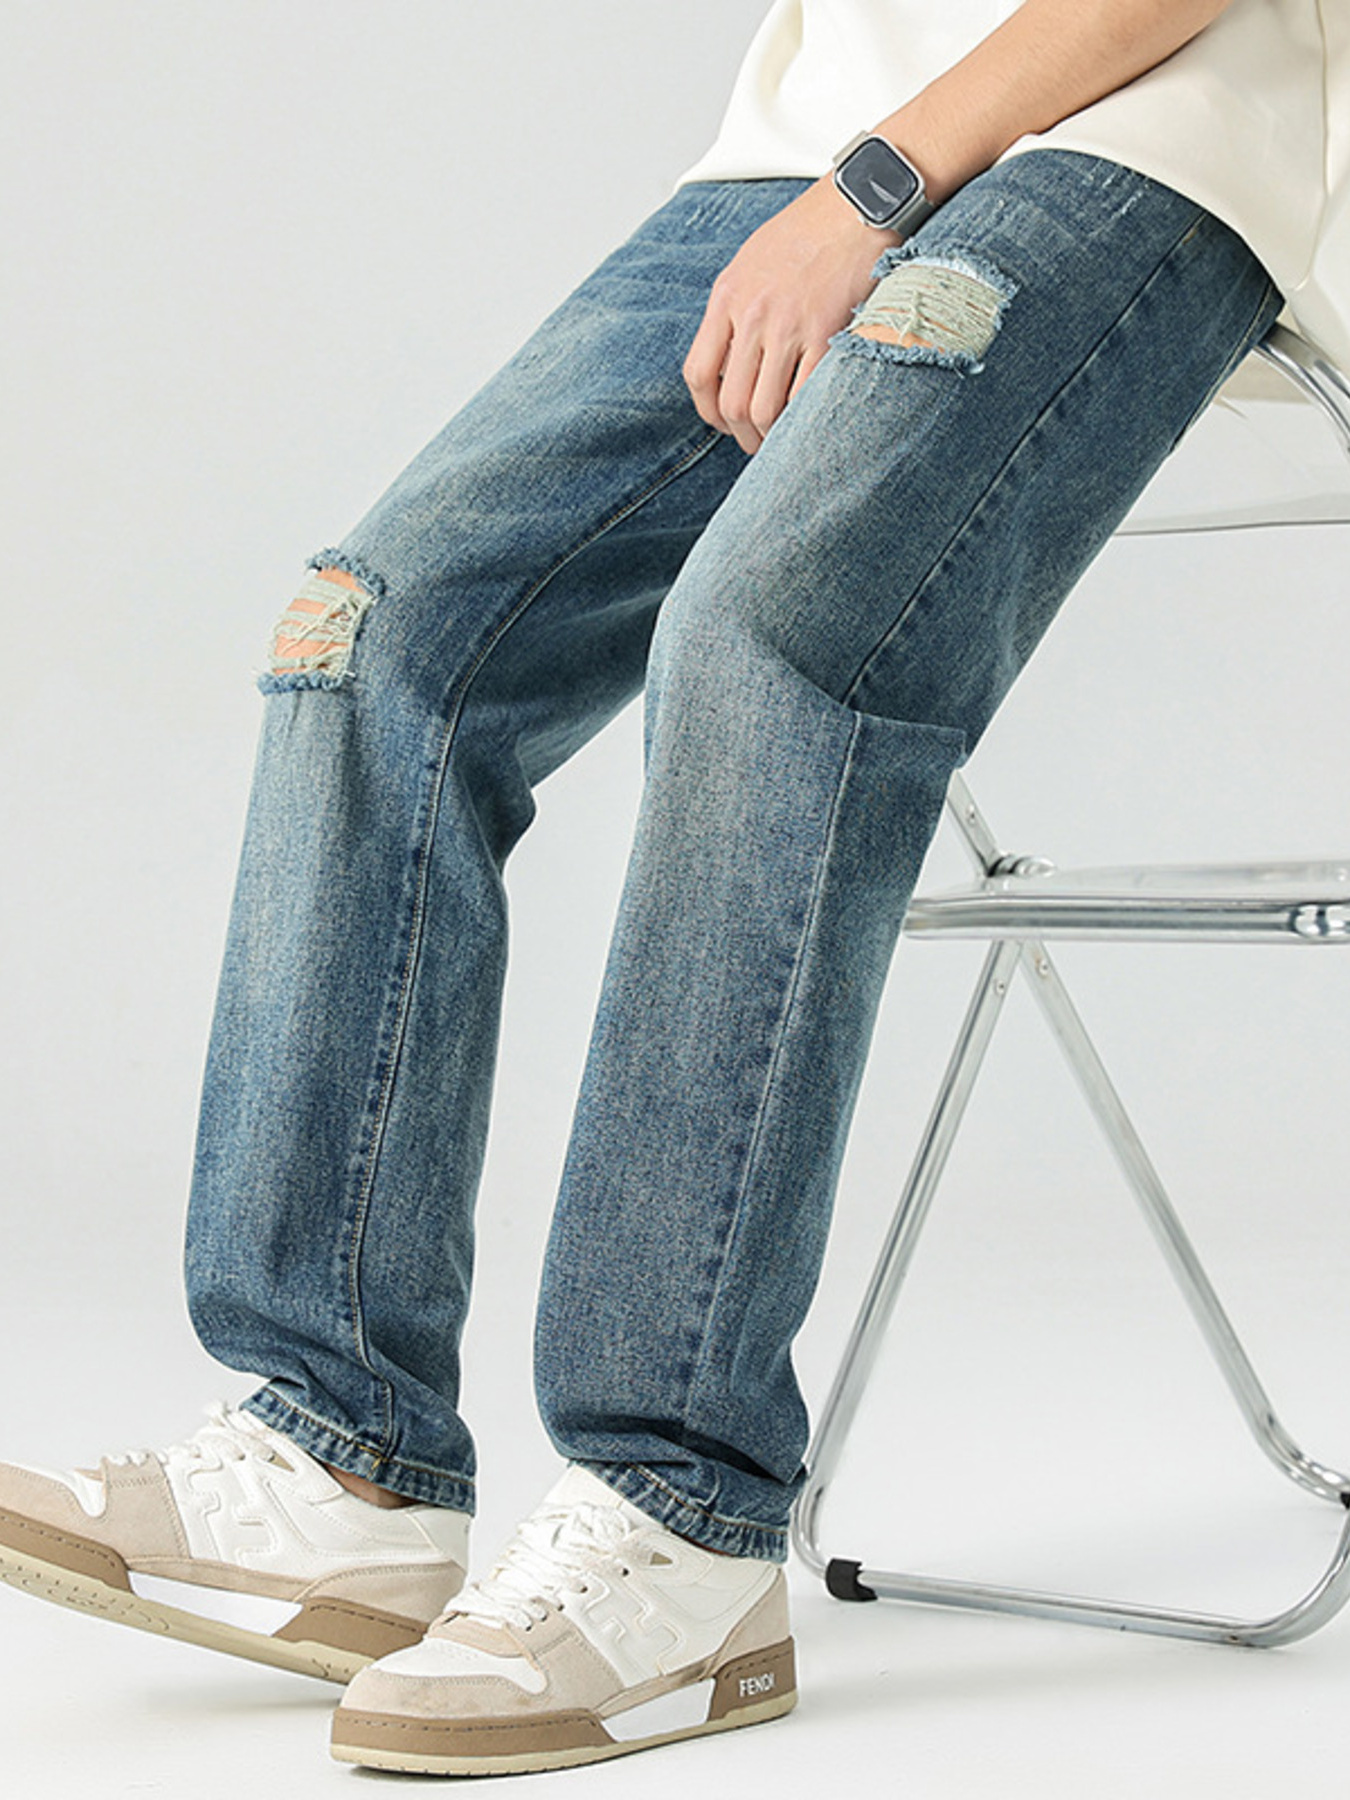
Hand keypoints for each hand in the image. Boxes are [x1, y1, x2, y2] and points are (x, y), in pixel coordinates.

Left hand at [683, 176, 898, 454]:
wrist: (859, 200)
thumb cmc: (810, 229)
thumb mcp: (754, 260)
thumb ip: (737, 308)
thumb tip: (733, 359)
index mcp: (727, 296)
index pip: (699, 374)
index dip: (709, 412)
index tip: (724, 422)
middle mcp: (752, 314)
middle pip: (732, 402)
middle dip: (743, 434)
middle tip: (758, 443)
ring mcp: (789, 326)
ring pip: (765, 409)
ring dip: (773, 436)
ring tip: (785, 440)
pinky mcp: (828, 332)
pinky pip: (805, 396)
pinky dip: (805, 418)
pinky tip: (812, 420)